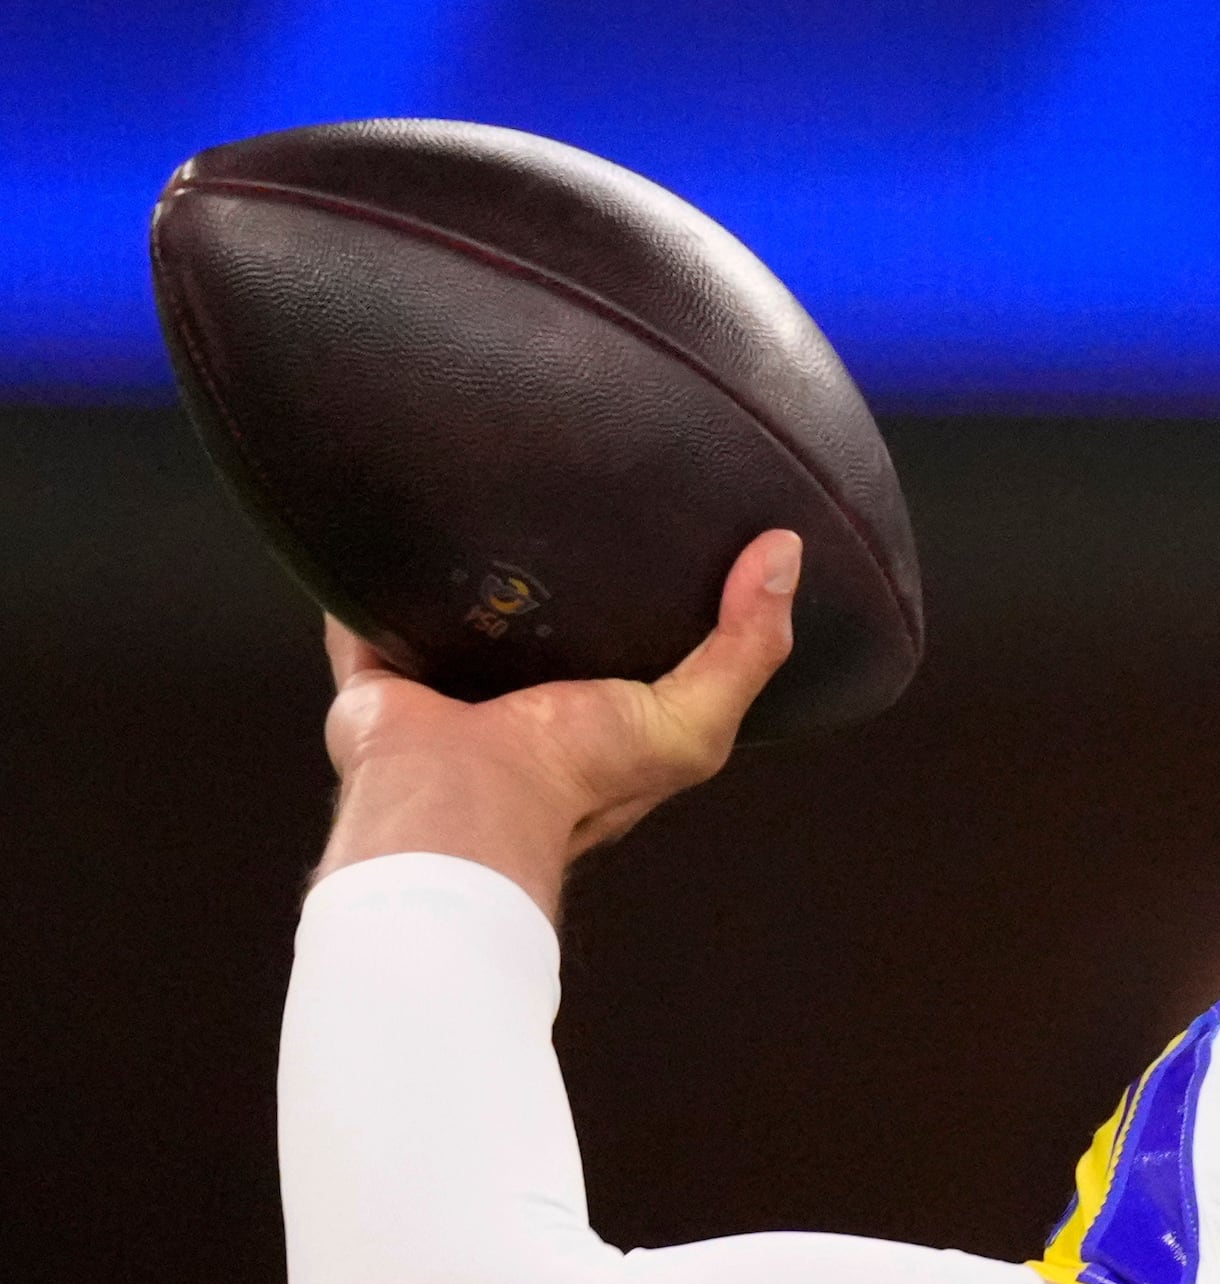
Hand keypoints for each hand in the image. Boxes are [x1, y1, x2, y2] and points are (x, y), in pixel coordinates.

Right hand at [314, 532, 802, 918]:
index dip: (652, 590)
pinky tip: (388, 514)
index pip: (630, 642)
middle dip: (554, 566)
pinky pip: (369, 608)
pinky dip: (373, 571)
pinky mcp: (380, 668)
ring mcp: (446, 681)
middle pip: (539, 616)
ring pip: (455, 604)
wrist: (461, 802)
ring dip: (465, 559)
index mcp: (596, 711)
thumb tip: (785, 553)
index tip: (670, 524)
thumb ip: (747, 648)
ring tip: (487, 481)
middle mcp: (522, 696)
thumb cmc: (578, 777)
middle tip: (572, 486)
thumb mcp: (693, 721)